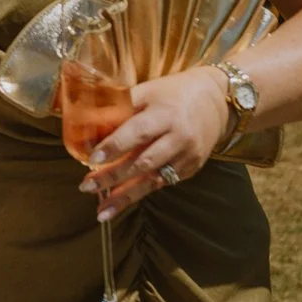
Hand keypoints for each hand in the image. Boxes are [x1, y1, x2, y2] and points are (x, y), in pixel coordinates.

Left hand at [78, 66, 229, 220]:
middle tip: (86, 186)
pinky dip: (140, 193)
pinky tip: (121, 202)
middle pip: (143, 161)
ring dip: (125, 196)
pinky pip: (162, 183)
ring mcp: (187, 156)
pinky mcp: (191, 168)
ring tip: (101, 211)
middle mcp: (178, 137)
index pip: (137, 131)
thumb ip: (120, 105)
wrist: (216, 101)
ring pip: (152, 180)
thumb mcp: (148, 90)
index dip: (114, 145)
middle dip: (112, 176)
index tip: (92, 158)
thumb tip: (87, 121)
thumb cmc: (172, 93)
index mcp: (165, 113)